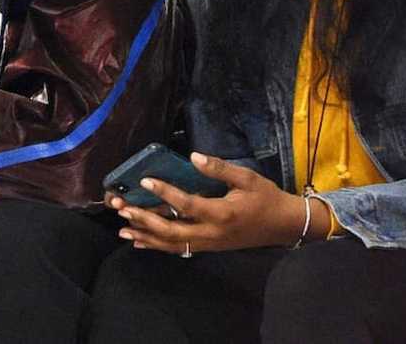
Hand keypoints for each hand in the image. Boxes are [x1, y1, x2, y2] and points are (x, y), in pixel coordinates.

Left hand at [110, 153, 330, 253]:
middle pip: (172, 231)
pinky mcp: (208, 247)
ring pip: (172, 244)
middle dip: (145, 220)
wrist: (283, 226)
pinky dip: (157, 246)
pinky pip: (179, 249)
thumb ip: (219, 168)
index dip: (165, 193)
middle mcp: (212, 233)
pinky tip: (140, 242)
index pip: (188, 204)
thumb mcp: (247, 177)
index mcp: (222, 212)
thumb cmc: (266, 198)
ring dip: (146, 236)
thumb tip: (193, 156)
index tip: (145, 181)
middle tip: (122, 209)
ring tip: (122, 229)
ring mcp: (209, 243)